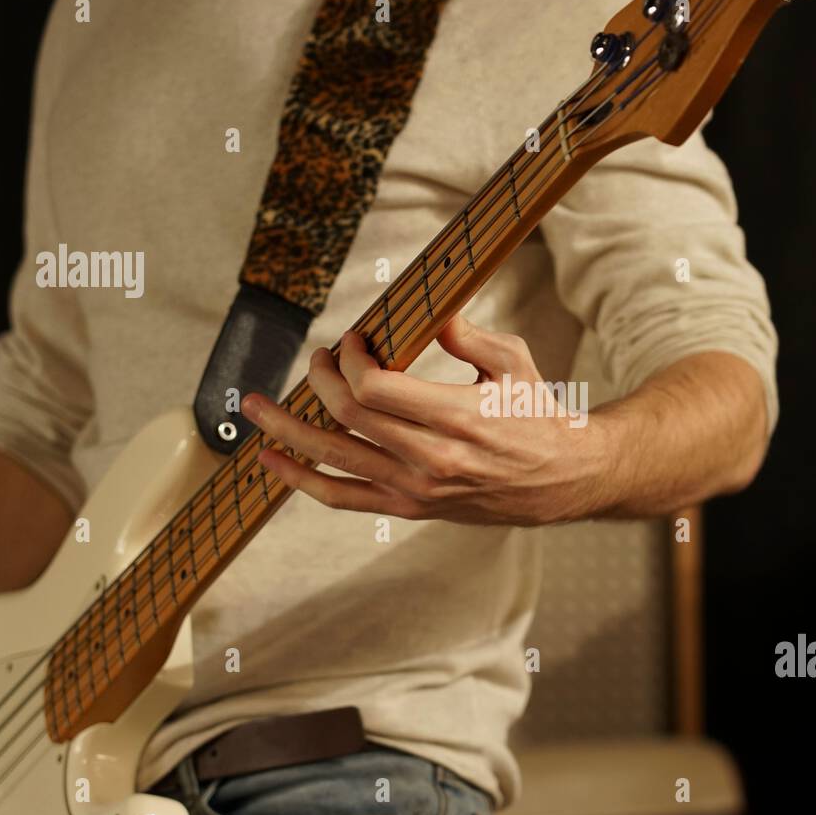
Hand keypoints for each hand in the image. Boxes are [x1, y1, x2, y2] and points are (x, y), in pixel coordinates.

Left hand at [241, 317, 611, 525]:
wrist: (563, 479)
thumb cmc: (539, 416)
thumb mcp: (514, 361)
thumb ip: (467, 334)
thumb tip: (428, 307)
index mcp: (458, 418)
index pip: (375, 388)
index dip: (351, 359)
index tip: (353, 341)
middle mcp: (431, 458)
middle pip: (348, 417)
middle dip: (320, 379)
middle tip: (318, 358)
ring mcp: (416, 488)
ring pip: (332, 459)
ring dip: (286, 431)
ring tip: (252, 408)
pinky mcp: (409, 507)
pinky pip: (342, 497)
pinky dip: (301, 479)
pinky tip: (272, 460)